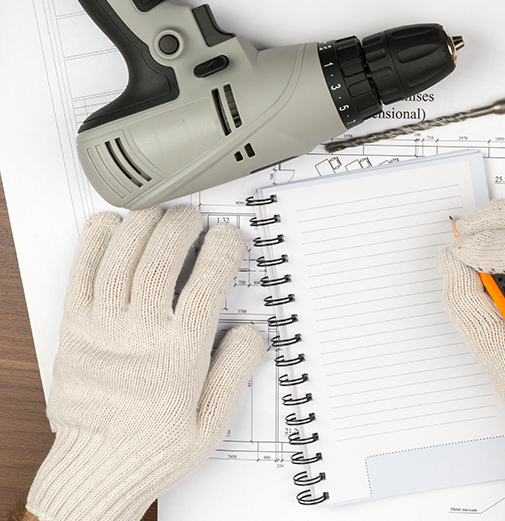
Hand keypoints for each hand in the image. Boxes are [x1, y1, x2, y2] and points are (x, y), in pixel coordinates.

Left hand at [27, 206, 267, 520]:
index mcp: (179, 355)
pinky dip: (95, 243)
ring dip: (143, 226)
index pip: (206, 284)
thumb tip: (252, 333)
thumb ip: (234, 373)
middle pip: (161, 259)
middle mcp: (141, 334)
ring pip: (121, 257)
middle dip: (182, 227)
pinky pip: (81, 274)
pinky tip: (111, 227)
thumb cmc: (153, 447)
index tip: (229, 237)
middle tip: (193, 217)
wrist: (96, 467)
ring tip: (159, 214)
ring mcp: (104, 328)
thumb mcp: (211, 423)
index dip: (222, 250)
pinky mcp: (75, 328)